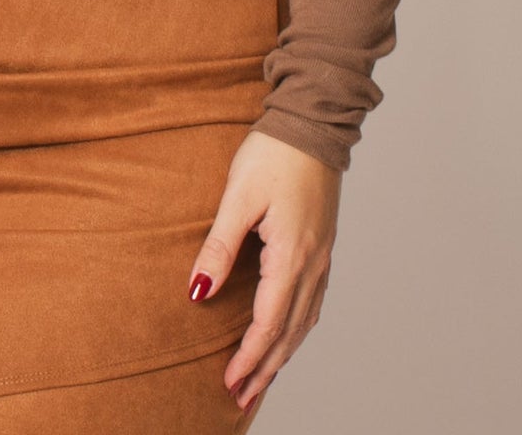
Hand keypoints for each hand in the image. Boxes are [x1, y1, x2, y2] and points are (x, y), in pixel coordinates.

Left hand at [188, 128, 340, 416]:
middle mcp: (313, 263)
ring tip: (261, 380)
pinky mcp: (322, 247)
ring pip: (304, 322)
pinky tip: (286, 336)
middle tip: (241, 398)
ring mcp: (323, 257)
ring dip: (282, 355)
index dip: (248, 357)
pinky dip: (297, 330)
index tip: (228, 382)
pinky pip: (312, 303)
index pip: (269, 323)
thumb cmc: (274, 152)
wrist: (312, 122)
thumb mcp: (237, 195)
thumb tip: (198, 292)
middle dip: (265, 369)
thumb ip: (218, 246)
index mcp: (292, 255)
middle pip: (290, 333)